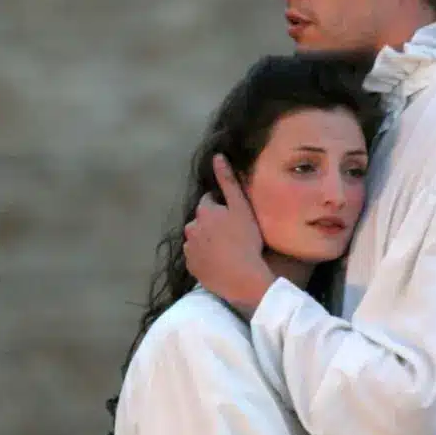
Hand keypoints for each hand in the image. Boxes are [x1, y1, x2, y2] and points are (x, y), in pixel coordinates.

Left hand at [183, 155, 275, 315]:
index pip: (210, 201)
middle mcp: (191, 227)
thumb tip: (217, 156)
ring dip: (207, 239)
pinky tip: (219, 261)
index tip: (235, 217)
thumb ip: (228, 181)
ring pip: (198, 238)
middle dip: (213, 223)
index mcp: (204, 211)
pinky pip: (196, 256)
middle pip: (202, 220)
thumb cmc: (246, 240)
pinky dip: (205, 256)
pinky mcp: (191, 266)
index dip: (223, 207)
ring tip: (226, 249)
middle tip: (233, 234)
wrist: (242, 277)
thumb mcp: (241, 207)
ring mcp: (189, 248)